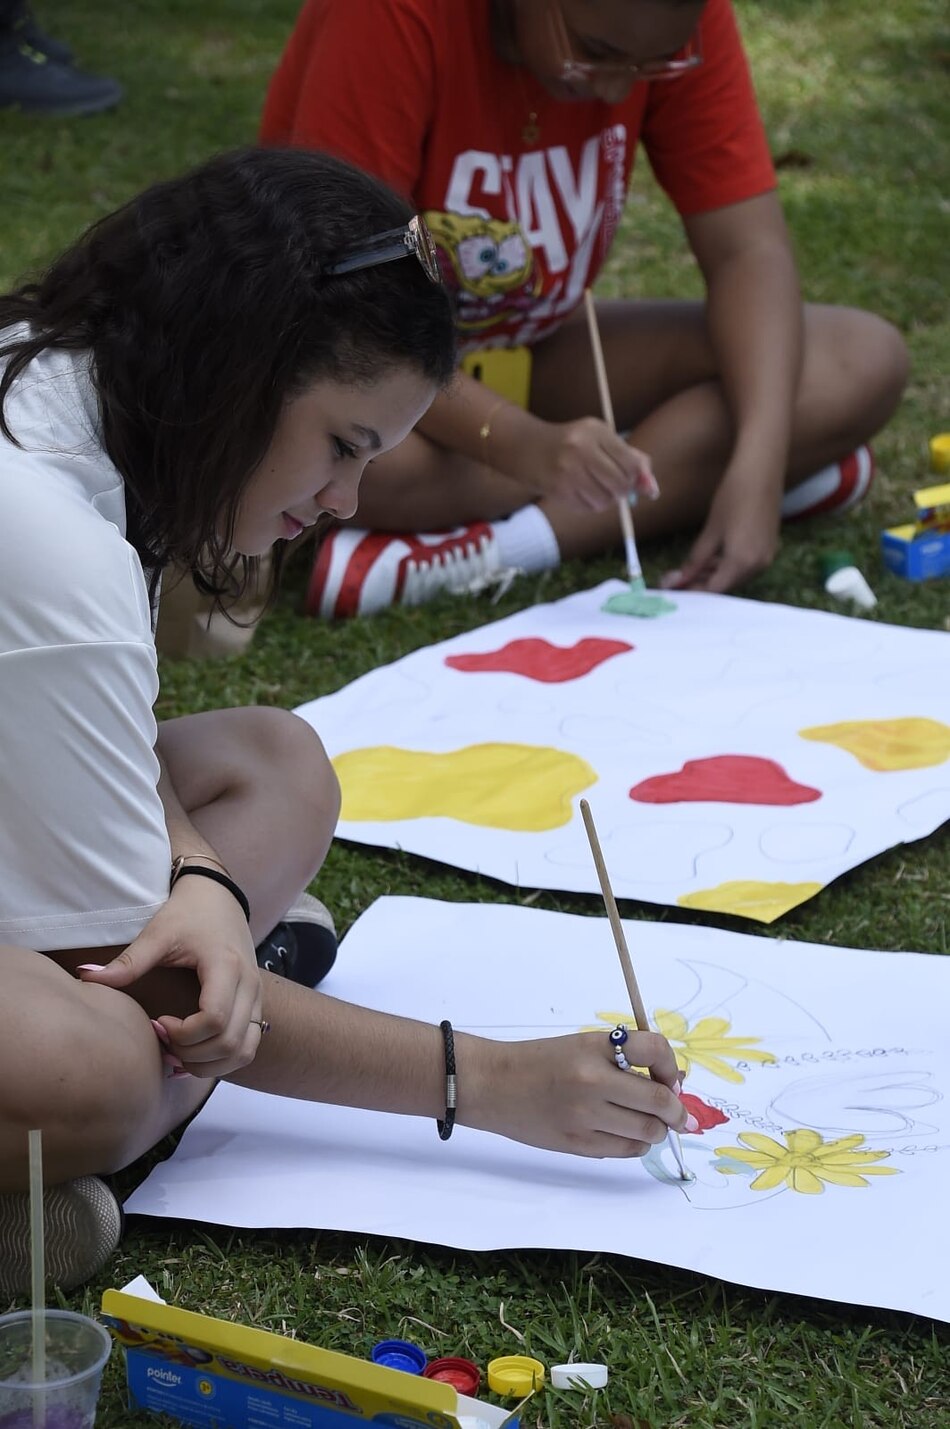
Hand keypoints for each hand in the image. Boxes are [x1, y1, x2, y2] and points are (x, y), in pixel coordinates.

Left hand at [77, 875, 263, 1077]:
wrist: (217, 895)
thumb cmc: (188, 913)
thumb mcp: (158, 933)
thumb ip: (128, 962)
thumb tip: (85, 978)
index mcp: (226, 966)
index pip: (214, 1020)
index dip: (183, 1034)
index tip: (156, 1022)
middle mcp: (249, 985)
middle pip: (230, 1043)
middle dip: (192, 1054)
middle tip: (162, 1041)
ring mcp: (257, 996)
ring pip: (243, 1051)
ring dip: (210, 1063)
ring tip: (178, 1052)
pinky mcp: (255, 1003)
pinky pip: (247, 1045)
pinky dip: (222, 1059)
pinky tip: (194, 1053)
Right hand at [463, 1029, 688, 1157]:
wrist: (493, 1084)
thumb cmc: (540, 1060)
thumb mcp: (582, 1046)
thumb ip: (622, 1060)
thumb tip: (672, 1082)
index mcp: (595, 1047)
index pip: (654, 1050)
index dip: (671, 1066)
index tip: (672, 1078)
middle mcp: (593, 1081)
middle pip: (658, 1100)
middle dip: (676, 1111)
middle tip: (678, 1114)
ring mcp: (585, 1116)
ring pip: (647, 1131)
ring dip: (658, 1130)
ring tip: (653, 1126)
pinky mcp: (577, 1144)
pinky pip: (625, 1150)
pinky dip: (637, 1145)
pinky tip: (630, 1136)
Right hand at [517, 416, 658, 511]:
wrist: (525, 448)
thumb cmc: (570, 444)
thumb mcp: (600, 440)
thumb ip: (631, 459)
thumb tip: (652, 490)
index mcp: (596, 431)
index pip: (632, 463)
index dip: (638, 478)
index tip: (633, 482)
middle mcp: (581, 448)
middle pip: (620, 484)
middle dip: (621, 491)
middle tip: (612, 487)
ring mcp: (568, 470)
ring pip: (605, 500)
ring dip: (605, 501)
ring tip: (593, 488)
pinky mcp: (558, 488)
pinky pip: (588, 507)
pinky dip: (589, 505)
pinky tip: (579, 493)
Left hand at [662, 462, 781, 593]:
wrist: (761, 471)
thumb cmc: (732, 497)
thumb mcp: (711, 531)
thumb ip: (696, 560)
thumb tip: (678, 580)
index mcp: (742, 563)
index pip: (714, 590)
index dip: (693, 592)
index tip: (675, 589)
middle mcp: (758, 566)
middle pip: (727, 585)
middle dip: (703, 584)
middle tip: (679, 579)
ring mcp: (767, 557)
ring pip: (737, 576)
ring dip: (715, 575)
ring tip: (692, 568)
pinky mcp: (769, 547)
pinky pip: (746, 565)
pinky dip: (729, 565)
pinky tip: (713, 558)